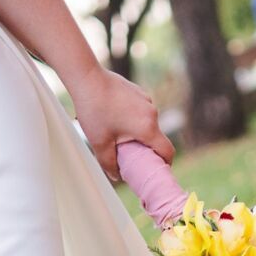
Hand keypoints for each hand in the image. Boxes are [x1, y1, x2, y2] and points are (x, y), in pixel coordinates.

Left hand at [68, 66, 174, 183]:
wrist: (88, 79)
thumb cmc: (94, 110)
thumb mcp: (100, 143)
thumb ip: (110, 164)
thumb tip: (117, 176)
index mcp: (147, 128)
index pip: (167, 151)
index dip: (165, 163)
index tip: (157, 169)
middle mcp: (152, 113)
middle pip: (156, 137)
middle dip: (145, 148)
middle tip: (130, 155)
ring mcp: (146, 100)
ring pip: (147, 123)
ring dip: (137, 131)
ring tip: (117, 133)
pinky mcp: (139, 92)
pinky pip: (140, 111)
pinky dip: (132, 118)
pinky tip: (114, 116)